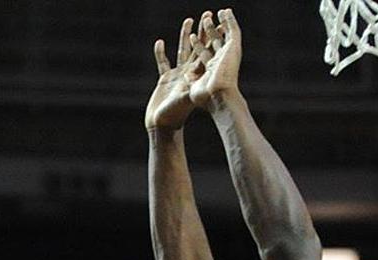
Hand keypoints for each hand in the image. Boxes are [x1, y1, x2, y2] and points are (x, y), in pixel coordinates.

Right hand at [146, 16, 204, 130]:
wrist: (162, 127)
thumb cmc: (174, 116)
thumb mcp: (183, 99)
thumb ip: (189, 89)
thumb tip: (198, 80)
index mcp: (195, 77)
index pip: (206, 52)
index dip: (211, 37)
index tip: (216, 22)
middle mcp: (188, 74)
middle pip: (197, 47)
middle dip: (202, 31)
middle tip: (207, 14)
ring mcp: (177, 76)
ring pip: (182, 51)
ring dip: (185, 36)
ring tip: (189, 20)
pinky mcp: (164, 80)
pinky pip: (163, 62)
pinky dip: (161, 53)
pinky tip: (160, 42)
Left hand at [189, 9, 241, 108]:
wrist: (218, 98)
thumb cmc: (206, 99)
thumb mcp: (193, 88)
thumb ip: (190, 79)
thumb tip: (186, 74)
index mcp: (209, 71)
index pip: (204, 54)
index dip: (198, 45)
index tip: (192, 36)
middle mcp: (219, 62)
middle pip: (214, 42)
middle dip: (209, 31)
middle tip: (205, 19)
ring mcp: (227, 54)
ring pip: (224, 35)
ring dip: (220, 24)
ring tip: (216, 12)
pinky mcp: (233, 48)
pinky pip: (233, 31)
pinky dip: (230, 21)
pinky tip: (226, 11)